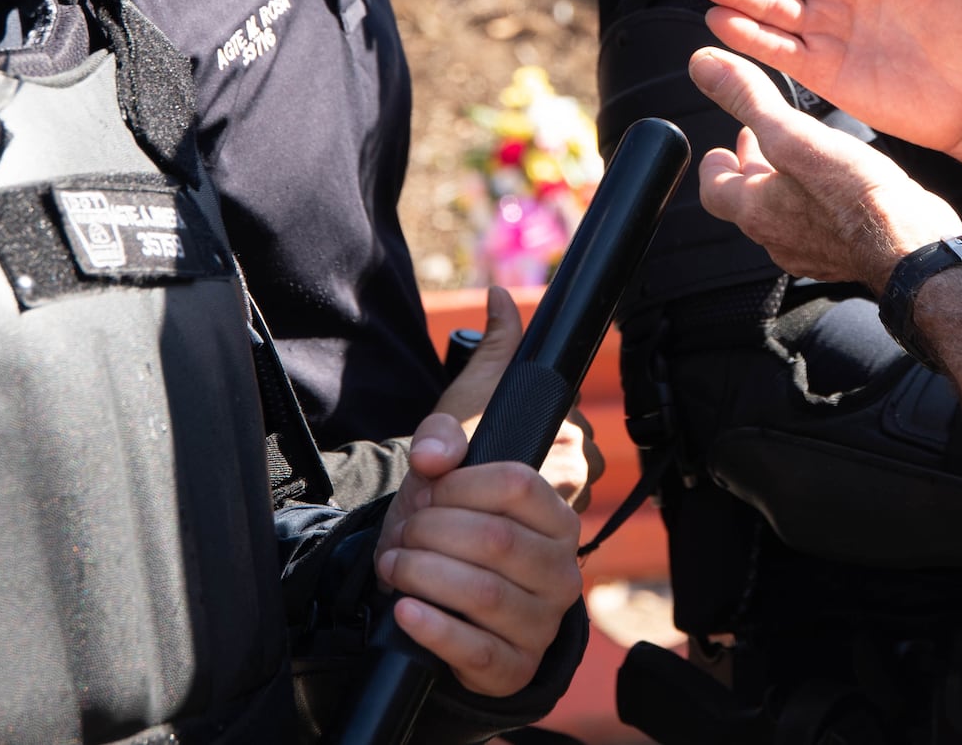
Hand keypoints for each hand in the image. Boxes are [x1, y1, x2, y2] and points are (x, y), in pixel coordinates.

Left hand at [371, 288, 585, 697]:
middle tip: (405, 530)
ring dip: (422, 575)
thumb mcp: (467, 427)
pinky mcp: (514, 665)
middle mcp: (564, 559)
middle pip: (496, 541)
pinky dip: (431, 629)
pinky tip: (406, 610)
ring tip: (397, 565)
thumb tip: (501, 297)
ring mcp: (544, 616)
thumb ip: (489, 364)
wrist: (445, 586)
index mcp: (560, 497)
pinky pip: (478, 651)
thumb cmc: (460, 499)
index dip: (459, 484)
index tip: (430, 481)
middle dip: (430, 531)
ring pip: (487, 595)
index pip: (518, 484)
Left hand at [689, 46, 961, 287]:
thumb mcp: (797, 135)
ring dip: (787, 185)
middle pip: (750, 202)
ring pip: (785, 214)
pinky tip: (840, 187)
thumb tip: (705, 67)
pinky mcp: (844, 254)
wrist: (911, 247)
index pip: (714, 189)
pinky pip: (819, 227)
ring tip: (803, 157)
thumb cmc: (857, 196)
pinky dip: (818, 203)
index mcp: (755, 209)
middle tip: (763, 142)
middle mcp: (777, 237)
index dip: (716, 164)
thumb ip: (750, 101)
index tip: (723, 147)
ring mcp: (811, 251)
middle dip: (754, 167)